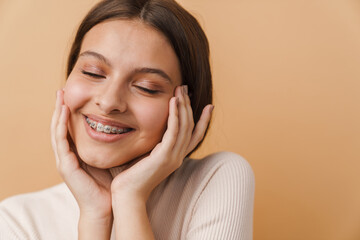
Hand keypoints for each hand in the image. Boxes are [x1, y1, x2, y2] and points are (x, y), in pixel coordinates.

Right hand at [51, 90, 112, 220]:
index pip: (71, 128)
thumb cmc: (112, 182)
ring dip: (57, 112)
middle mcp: (68, 155)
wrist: (108, 205)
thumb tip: (127, 125)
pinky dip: (61, 125)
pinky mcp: (65, 166)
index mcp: (77, 153)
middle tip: (61, 90)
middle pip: (60, 127)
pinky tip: (63, 111)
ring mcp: (64, 160)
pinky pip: (60, 141)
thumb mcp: (111, 156)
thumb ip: (113, 142)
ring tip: (60, 95)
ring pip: (56, 131)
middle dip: (59, 108)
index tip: (74, 95)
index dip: (70, 112)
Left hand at [110, 85, 213, 201]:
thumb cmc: (132, 176)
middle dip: (189, 105)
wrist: (128, 194)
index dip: (203, 120)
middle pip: (191, 126)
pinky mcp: (165, 156)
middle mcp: (178, 156)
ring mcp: (173, 156)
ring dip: (183, 106)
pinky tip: (173, 101)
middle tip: (186, 88)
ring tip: (181, 89)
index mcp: (176, 156)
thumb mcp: (146, 155)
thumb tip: (147, 128)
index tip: (208, 106)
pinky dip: (175, 115)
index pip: (195, 135)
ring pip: (185, 126)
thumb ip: (152, 143)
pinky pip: (174, 131)